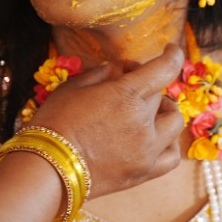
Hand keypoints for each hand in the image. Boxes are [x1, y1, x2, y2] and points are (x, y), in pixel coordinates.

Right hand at [29, 43, 184, 198]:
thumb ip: (99, 74)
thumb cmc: (54, 124)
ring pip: (174, 122)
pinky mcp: (144, 172)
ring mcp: (147, 149)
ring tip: (146, 113)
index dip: (172, 55)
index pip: (164, 68)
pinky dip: (169, 143)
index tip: (170, 49)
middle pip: (159, 94)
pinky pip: (172, 155)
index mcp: (126, 94)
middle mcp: (143, 121)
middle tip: (126, 86)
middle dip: (146, 85)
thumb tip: (115, 70)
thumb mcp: (71, 88)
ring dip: (164, 112)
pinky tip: (155, 139)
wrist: (48, 170)